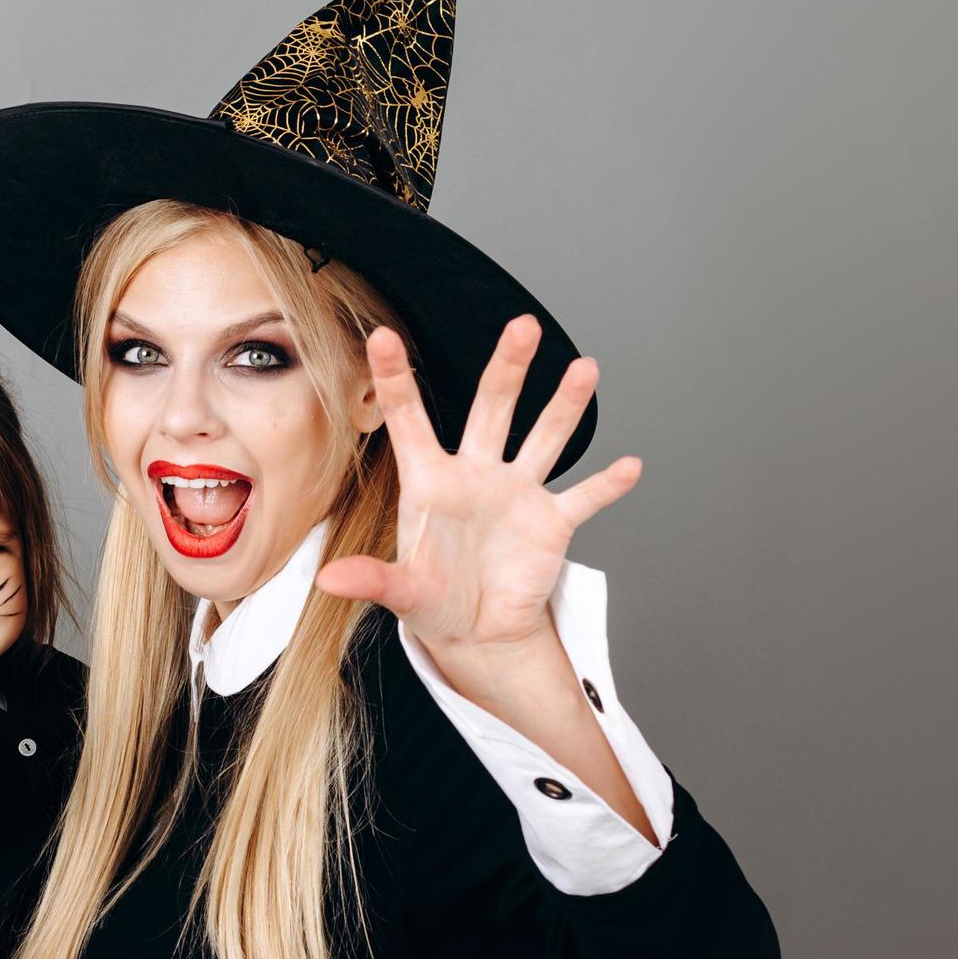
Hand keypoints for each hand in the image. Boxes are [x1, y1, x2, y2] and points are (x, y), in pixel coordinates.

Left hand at [318, 318, 640, 684]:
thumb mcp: (401, 591)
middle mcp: (477, 475)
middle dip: (508, 369)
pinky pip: (583, 498)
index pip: (409, 421)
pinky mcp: (550, 522)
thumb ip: (371, 579)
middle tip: (522, 327)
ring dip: (565, 406)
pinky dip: (606, 485)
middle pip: (492, 409)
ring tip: (584, 370)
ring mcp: (517, 493)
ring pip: (545, 437)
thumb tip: (327, 580)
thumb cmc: (433, 601)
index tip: (381, 335)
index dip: (394, 379)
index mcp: (431, 483)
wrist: (477, 631)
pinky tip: (630, 466)